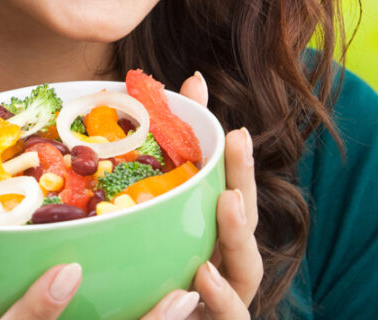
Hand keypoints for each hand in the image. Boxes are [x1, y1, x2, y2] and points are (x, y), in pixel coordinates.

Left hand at [140, 72, 261, 318]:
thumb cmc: (140, 284)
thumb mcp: (141, 219)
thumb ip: (158, 161)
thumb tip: (175, 87)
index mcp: (207, 241)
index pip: (229, 193)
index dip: (235, 161)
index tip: (230, 122)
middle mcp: (220, 268)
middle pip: (242, 225)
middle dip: (242, 181)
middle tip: (236, 140)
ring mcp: (219, 301)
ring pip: (244, 272)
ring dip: (238, 235)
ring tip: (229, 202)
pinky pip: (227, 317)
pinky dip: (222, 299)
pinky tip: (204, 276)